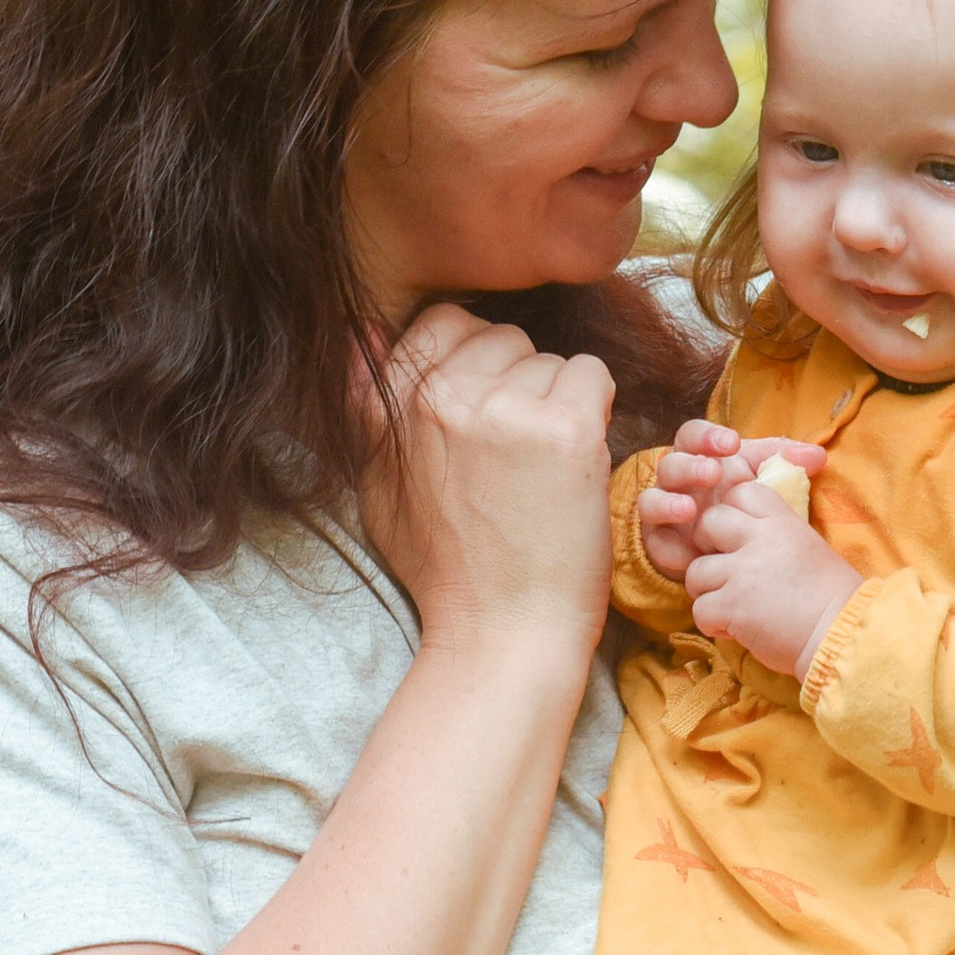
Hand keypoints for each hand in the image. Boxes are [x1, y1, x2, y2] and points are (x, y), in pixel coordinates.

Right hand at [360, 304, 613, 666]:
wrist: (499, 633)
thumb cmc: (446, 570)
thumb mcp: (380, 485)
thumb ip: (368, 405)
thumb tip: (361, 328)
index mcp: (394, 403)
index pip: (443, 322)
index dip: (473, 357)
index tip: (484, 404)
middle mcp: (442, 396)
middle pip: (502, 337)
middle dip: (517, 380)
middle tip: (516, 449)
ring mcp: (504, 409)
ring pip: (549, 360)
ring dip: (556, 401)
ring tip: (541, 467)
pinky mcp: (564, 429)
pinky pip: (591, 372)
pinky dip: (593, 409)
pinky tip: (575, 458)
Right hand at [635, 420, 824, 585]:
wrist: (729, 547)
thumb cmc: (742, 500)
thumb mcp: (761, 478)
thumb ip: (784, 462)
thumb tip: (818, 456)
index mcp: (698, 456)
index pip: (692, 435)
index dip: (707, 436)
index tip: (732, 442)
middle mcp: (676, 481)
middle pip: (669, 465)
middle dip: (689, 467)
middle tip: (712, 473)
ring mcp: (663, 512)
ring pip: (651, 501)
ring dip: (668, 504)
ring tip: (689, 511)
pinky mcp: (660, 543)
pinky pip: (656, 544)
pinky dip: (671, 549)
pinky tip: (689, 555)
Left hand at [683, 472, 857, 673]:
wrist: (842, 635)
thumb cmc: (832, 597)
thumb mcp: (808, 545)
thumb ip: (775, 532)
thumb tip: (743, 530)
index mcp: (782, 521)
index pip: (740, 492)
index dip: (733, 513)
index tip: (742, 538)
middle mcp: (759, 539)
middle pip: (708, 522)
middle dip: (708, 546)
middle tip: (726, 570)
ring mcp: (743, 572)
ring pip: (695, 570)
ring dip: (707, 591)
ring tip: (731, 605)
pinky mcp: (732, 606)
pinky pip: (699, 608)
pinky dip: (713, 623)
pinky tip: (736, 629)